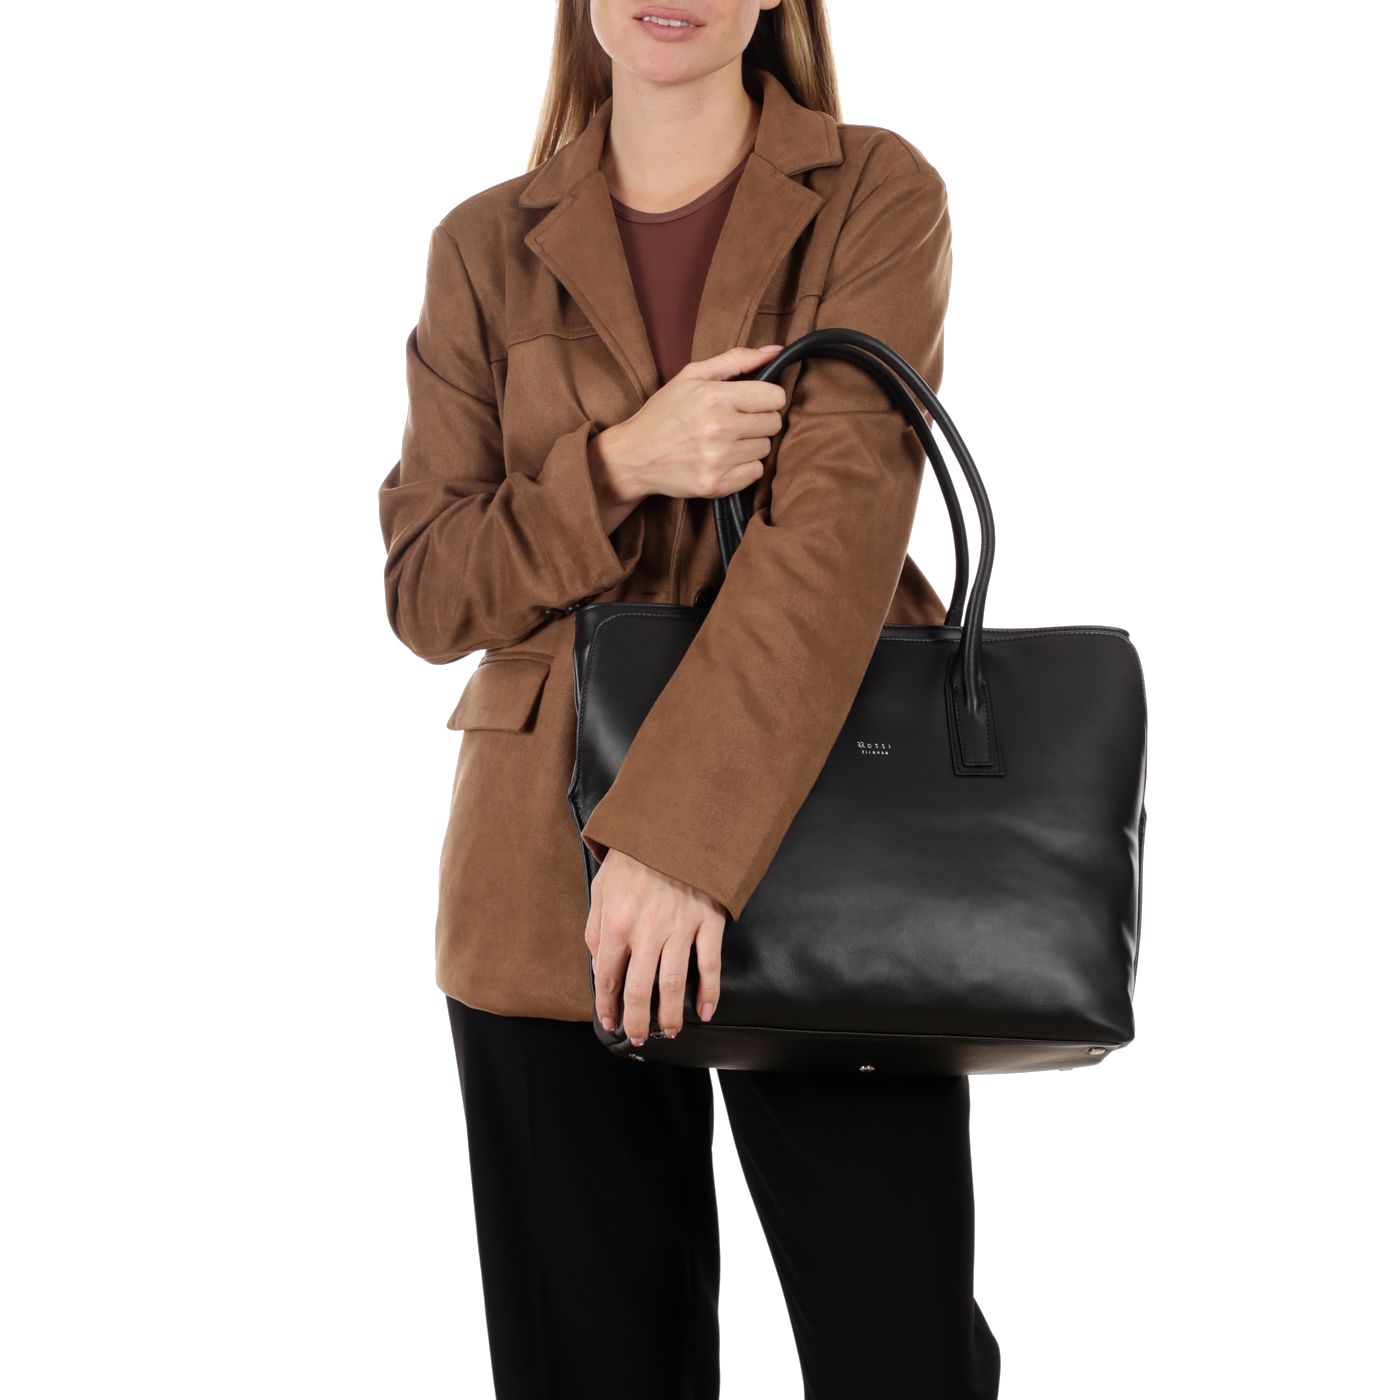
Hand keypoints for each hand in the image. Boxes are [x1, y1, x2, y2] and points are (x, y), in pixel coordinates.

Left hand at [584, 850, 725, 1045]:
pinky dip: (709, 993)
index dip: (607, 1005)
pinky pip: (710, 964)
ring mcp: (680, 927)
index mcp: (616, 922)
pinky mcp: (708, 920)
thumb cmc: (636, 855)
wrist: (675, 823)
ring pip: (673, 984)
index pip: (607, 976)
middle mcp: (647, 930)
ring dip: (670, 1016)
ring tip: (668, 1031)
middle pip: (639, 990)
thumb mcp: (602, 885)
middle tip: (638, 1037)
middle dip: (637, 1021)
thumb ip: (595, 925)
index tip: (609, 1021)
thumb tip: (596, 959)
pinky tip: (704, 1012)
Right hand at [587, 345, 787, 534]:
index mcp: (714, 397)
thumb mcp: (692, 375)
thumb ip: (736, 359)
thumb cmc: (664, 412)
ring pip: (765, 449)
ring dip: (751, 444)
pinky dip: (744, 467)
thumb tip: (776, 350)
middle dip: (759, 421)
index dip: (766, 398)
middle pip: (773, 424)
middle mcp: (719, 428)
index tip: (752, 402)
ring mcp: (718, 460)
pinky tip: (724, 460)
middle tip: (736, 422)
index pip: (775, 397)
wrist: (634, 456)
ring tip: (726, 442)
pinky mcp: (716, 485)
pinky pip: (755, 473)